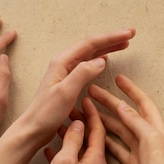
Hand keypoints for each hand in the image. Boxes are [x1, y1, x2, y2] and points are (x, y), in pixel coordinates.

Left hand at [18, 29, 134, 147]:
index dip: (111, 37)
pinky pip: (86, 65)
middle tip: (130, 35)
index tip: (129, 34)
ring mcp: (65, 72)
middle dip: (111, 39)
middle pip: (91, 45)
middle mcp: (63, 63)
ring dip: (107, 47)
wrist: (33, 129)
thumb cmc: (46, 113)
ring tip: (123, 44)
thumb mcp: (65, 92)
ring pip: (89, 54)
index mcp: (62, 62)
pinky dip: (99, 59)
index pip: (91, 43)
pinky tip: (105, 60)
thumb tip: (101, 60)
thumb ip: (82, 74)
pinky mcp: (67, 82)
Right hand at [38, 97, 106, 163]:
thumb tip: (79, 124)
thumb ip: (73, 140)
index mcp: (97, 160)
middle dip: (82, 123)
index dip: (92, 112)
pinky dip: (65, 154)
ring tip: (58, 127)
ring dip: (72, 138)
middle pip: (93, 139)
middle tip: (70, 109)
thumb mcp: (65, 162)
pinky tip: (51, 151)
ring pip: (83, 151)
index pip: (98, 129)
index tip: (84, 99)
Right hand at [88, 74, 163, 163]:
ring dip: (103, 121)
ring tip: (87, 112)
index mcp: (154, 128)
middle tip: (91, 93)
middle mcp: (146, 137)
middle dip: (109, 102)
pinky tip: (94, 136)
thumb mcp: (150, 140)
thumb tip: (123, 106)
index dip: (130, 89)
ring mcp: (139, 151)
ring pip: (117, 130)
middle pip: (125, 114)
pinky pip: (116, 148)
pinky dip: (104, 141)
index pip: (141, 102)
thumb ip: (136, 122)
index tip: (117, 78)